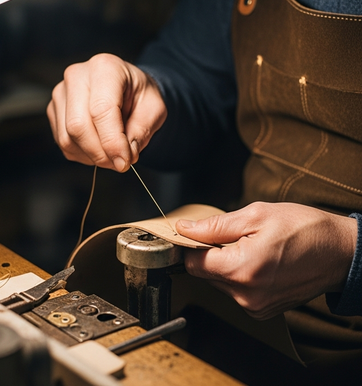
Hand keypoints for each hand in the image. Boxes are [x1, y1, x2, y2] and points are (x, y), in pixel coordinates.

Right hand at [46, 53, 166, 171]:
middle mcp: (77, 76)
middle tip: (120, 162)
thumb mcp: (155, 109)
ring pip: (67, 138)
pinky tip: (99, 146)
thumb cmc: (139, 95)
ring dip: (92, 156)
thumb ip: (141, 132)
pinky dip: (83, 154)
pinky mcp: (54, 110)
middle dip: (100, 153)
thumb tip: (122, 156)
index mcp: (104, 67)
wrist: (127, 88)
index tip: (125, 161)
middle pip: (78, 126)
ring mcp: (61, 93)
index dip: (112, 141)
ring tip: (112, 152)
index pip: (101, 110)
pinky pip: (63, 143)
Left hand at [178, 202, 357, 319]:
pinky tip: (260, 264)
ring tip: (253, 250)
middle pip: (205, 274)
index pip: (192, 264)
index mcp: (241, 270)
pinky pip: (236, 292)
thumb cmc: (305, 230)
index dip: (191, 246)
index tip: (198, 235)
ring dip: (227, 266)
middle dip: (212, 255)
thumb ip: (214, 226)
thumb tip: (184, 229)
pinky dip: (241, 277)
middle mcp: (246, 295)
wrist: (341, 252)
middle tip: (236, 238)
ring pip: (219, 283)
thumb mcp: (256, 215)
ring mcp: (255, 306)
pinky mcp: (263, 311)